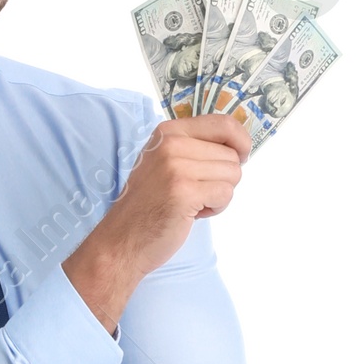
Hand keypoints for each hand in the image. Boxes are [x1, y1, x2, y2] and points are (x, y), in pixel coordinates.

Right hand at [63, 112, 249, 332]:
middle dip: (223, 177)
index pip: (224, 123)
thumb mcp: (165, 162)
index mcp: (169, 131)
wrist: (123, 240)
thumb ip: (195, 148)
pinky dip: (215, 208)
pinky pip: (225, 194)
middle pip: (232, 154)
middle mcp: (172, 143)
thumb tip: (239, 146)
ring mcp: (177, 166)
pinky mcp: (184, 191)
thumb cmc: (149, 205)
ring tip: (192, 203)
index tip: (240, 157)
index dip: (241, 141)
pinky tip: (193, 213)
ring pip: (232, 174)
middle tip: (196, 192)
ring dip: (219, 194)